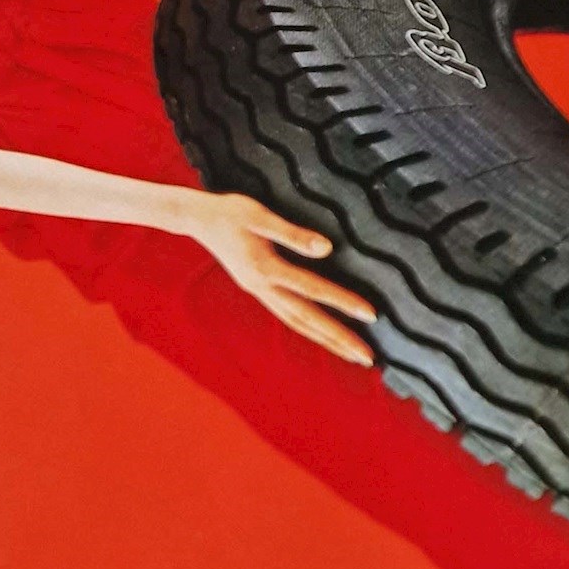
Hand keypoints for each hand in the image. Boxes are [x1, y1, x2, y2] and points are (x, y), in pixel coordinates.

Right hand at [181, 192, 375, 364]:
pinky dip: (308, 330)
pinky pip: (288, 316)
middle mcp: (262, 288)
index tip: (371, 314)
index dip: (343, 302)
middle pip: (306, 320)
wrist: (197, 219)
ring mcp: (259, 292)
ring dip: (326, 341)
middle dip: (339, 339)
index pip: (312, 290)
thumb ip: (293, 234)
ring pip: (297, 323)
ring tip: (352, 354)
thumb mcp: (259, 215)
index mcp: (264, 269)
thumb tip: (327, 249)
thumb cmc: (230, 211)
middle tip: (368, 357)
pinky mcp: (258, 290)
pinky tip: (322, 334)